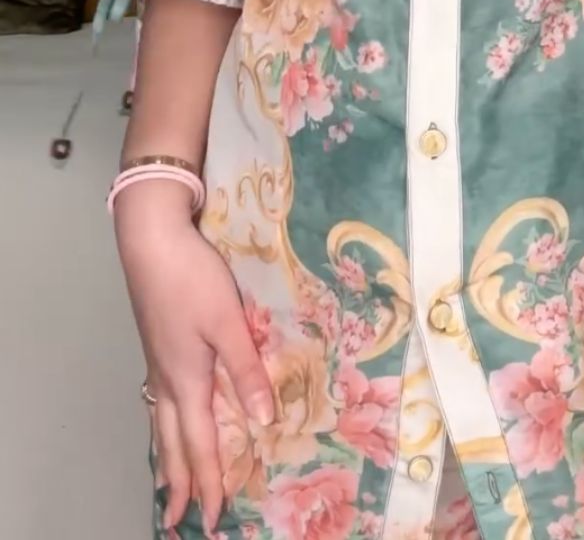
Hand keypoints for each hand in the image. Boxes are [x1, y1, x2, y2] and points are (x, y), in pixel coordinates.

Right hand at [115, 183, 273, 536]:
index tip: (213, 519)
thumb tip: (263, 422)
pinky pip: (158, 401)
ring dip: (167, 457)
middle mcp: (167, 379)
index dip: (208, 482)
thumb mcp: (228, 323)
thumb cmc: (192, 279)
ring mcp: (157, 361)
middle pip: (171, 443)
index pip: (198, 446)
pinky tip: (166, 418)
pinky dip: (162, 426)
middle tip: (178, 519)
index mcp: (187, 381)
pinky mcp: (156, 344)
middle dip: (179, 483)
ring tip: (169, 482)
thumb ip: (247, 371)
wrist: (151, 240)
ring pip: (160, 423)